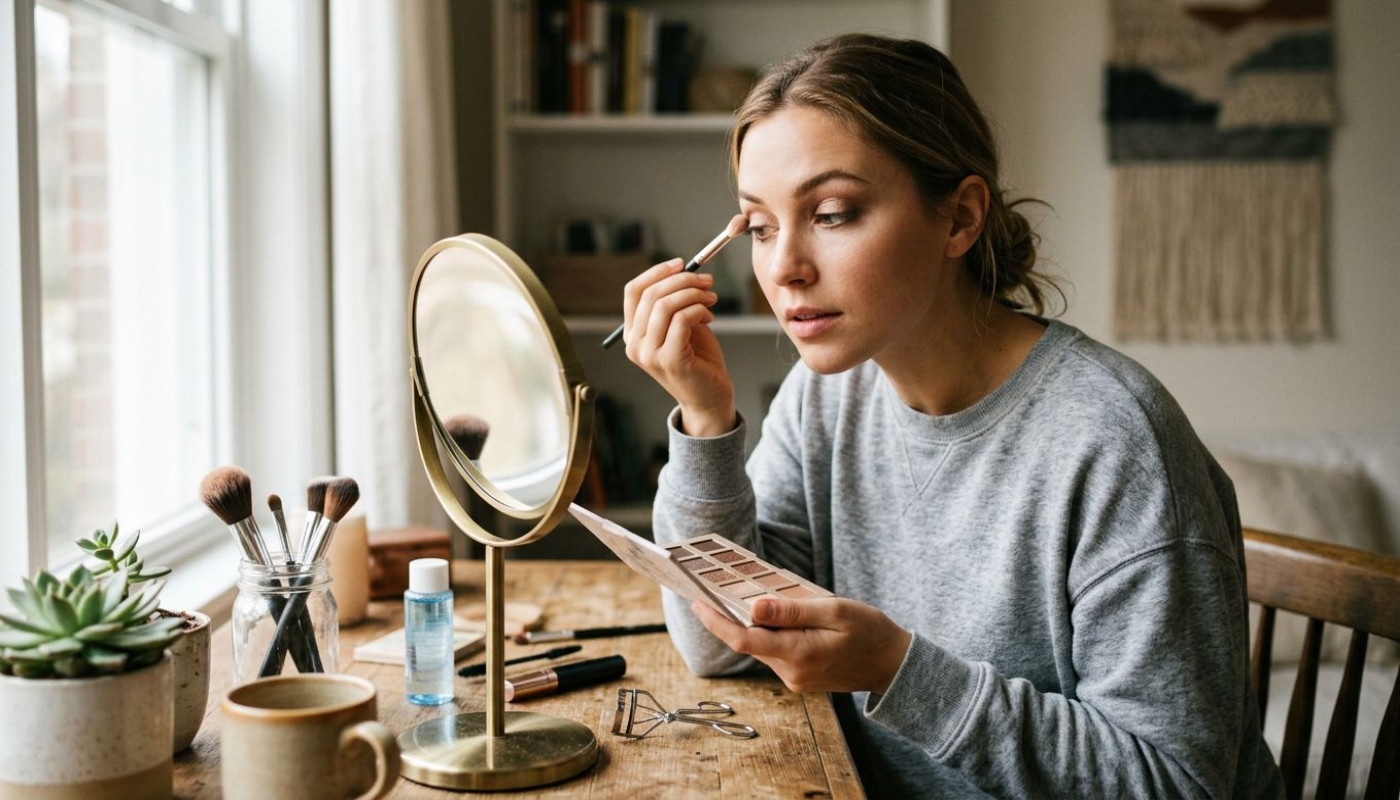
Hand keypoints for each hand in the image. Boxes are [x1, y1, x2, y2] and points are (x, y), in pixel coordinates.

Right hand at [622, 259, 735, 435]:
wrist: (709, 398)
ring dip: (694, 294)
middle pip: (651, 295)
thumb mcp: (682, 326)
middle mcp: (634, 345)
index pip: (633, 291)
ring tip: (711, 299)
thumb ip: (676, 303)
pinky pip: (682, 319)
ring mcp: (649, 355)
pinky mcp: (669, 360)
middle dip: (683, 280)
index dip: (657, 272)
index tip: (682, 263)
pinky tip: (710, 316)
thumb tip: (684, 271)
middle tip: (707, 281)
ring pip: (665, 305)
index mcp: (632, 334)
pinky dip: (699, 310)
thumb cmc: (698, 360)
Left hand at [692, 597, 912, 694]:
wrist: (893, 665)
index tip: (696, 601)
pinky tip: (772, 616)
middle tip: (709, 590)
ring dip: (751, 625)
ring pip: (761, 647)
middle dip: (728, 618)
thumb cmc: (870, 632)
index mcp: (799, 654)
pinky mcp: (799, 678)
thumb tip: (752, 606)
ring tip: (740, 597)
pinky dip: (769, 634)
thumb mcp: (835, 610)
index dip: (715, 621)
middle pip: (748, 642)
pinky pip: (775, 653)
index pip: (744, 639)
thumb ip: (793, 610)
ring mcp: (795, 679)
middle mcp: (792, 673)